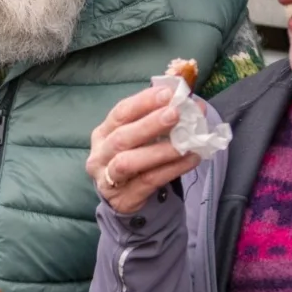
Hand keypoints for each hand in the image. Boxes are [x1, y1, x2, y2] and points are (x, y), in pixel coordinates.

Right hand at [87, 86, 201, 214]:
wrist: (124, 196)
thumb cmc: (134, 157)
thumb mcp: (138, 136)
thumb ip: (157, 116)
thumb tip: (187, 98)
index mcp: (103, 132)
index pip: (120, 113)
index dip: (143, 102)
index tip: (168, 93)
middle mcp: (100, 154)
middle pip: (121, 137)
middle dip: (150, 124)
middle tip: (176, 113)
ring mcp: (107, 178)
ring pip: (129, 162)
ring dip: (160, 150)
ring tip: (186, 141)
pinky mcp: (123, 199)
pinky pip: (148, 182)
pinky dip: (171, 169)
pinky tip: (191, 159)